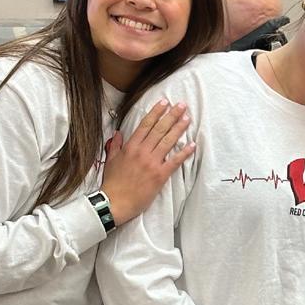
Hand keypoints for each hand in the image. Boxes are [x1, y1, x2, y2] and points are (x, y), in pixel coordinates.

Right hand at [101, 100, 194, 224]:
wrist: (115, 202)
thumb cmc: (113, 183)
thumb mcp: (111, 160)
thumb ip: (116, 145)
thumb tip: (118, 133)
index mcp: (130, 147)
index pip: (145, 125)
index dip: (156, 112)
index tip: (164, 103)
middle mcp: (142, 152)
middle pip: (159, 129)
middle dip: (171, 116)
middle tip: (182, 105)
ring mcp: (152, 163)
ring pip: (168, 141)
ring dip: (179, 129)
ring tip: (187, 119)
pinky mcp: (160, 175)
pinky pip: (175, 161)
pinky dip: (184, 153)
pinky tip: (192, 145)